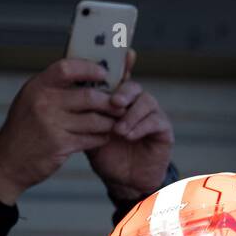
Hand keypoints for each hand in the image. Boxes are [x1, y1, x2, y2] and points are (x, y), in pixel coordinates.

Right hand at [0, 58, 118, 205]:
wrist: (7, 162)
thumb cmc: (23, 129)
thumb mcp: (30, 100)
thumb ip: (53, 88)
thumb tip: (86, 75)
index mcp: (37, 86)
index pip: (67, 68)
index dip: (89, 68)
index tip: (104, 73)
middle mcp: (44, 103)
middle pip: (89, 96)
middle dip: (109, 101)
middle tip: (120, 103)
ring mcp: (52, 124)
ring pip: (94, 119)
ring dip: (108, 121)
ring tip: (114, 121)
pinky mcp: (60, 145)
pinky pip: (91, 138)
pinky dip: (101, 137)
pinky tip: (103, 136)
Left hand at [86, 51, 174, 204]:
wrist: (122, 182)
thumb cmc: (106, 156)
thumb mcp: (90, 134)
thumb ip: (85, 115)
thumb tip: (71, 95)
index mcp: (119, 101)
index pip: (120, 78)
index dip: (122, 64)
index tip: (124, 53)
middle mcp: (136, 104)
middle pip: (134, 86)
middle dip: (123, 91)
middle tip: (114, 102)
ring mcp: (152, 115)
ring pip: (146, 101)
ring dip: (131, 114)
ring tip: (118, 130)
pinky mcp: (163, 130)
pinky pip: (156, 121)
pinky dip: (141, 126)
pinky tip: (128, 135)